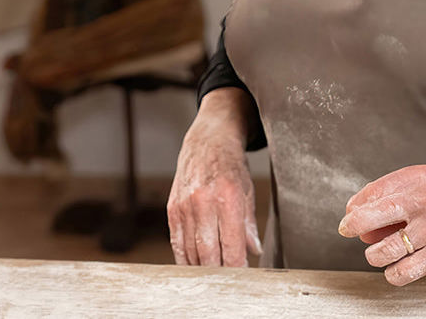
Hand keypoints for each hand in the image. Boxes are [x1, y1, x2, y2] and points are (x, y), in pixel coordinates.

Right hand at [167, 90, 262, 266]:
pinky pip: (177, 242)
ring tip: (212, 279)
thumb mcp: (248, 191)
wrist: (207, 141)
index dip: (237, 268)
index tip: (243, 279)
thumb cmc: (231, 166)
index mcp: (227, 198)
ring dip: (202, 269)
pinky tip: (194, 266)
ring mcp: (184, 206)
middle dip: (219, 273)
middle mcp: (203, 202)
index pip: (232, 246)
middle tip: (227, 285)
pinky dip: (185, 258)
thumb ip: (249, 224)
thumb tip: (253, 251)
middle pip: (209, 253)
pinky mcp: (172, 209)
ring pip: (190, 251)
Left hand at [339, 164, 425, 285]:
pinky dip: (393, 273)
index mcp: (418, 178)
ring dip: (375, 254)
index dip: (356, 206)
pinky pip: (406, 269)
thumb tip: (357, 225)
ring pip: (388, 247)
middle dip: (356, 224)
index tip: (350, 215)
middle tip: (348, 230)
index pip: (375, 190)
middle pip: (379, 212)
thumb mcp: (418, 192)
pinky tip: (394, 270)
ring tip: (377, 254)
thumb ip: (387, 203)